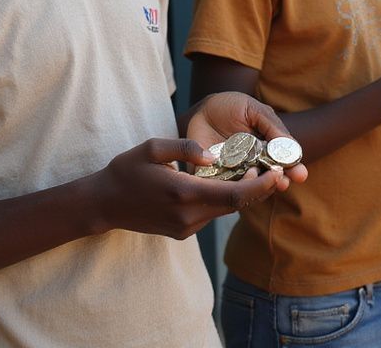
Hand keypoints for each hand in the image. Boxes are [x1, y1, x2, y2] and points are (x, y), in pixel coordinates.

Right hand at [93, 137, 286, 239]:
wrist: (105, 205)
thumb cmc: (126, 171)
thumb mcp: (151, 147)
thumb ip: (184, 147)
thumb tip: (211, 153)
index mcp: (183, 193)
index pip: (233, 195)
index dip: (259, 186)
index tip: (276, 173)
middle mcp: (188, 216)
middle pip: (235, 205)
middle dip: (258, 189)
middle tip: (274, 170)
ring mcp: (186, 228)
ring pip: (224, 211)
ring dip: (242, 195)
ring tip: (256, 173)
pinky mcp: (183, 233)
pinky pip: (211, 215)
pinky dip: (224, 201)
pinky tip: (228, 184)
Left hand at [186, 92, 307, 185]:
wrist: (202, 109)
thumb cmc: (232, 107)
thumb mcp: (254, 110)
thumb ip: (272, 126)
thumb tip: (292, 147)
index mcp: (267, 151)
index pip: (283, 164)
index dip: (293, 170)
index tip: (300, 174)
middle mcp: (254, 165)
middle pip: (269, 180)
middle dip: (278, 182)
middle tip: (284, 182)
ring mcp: (235, 173)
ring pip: (249, 188)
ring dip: (258, 188)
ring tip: (262, 180)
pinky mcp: (214, 178)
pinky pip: (224, 188)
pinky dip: (232, 188)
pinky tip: (238, 181)